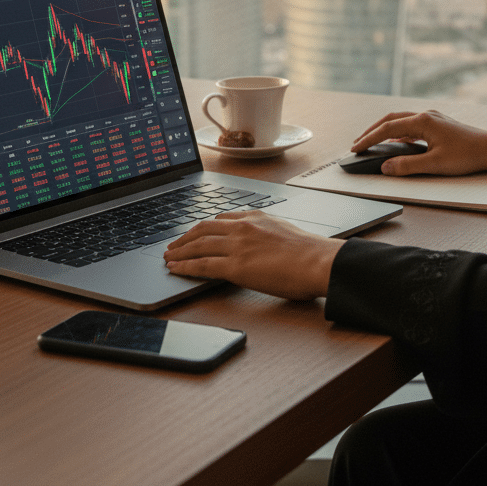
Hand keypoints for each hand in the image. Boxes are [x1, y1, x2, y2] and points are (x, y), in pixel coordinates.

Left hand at [162, 210, 344, 299]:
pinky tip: (175, 269)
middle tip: (174, 245)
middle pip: (204, 229)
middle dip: (185, 237)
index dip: (203, 227)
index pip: (221, 219)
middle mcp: (243, 227)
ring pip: (199, 245)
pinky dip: (185, 266)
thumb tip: (260, 244)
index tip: (194, 232)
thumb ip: (266, 233)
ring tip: (169, 256)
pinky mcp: (236, 266)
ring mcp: (238, 246)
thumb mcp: (283, 231)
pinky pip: (203, 265)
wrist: (317, 261)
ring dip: (180, 251)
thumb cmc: (309, 252)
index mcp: (255, 217)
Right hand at [352, 110, 486, 176]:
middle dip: (371, 131)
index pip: (387, 128)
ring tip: (371, 141)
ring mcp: (432, 118)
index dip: (369, 139)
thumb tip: (386, 167)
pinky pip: (410, 125)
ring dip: (384, 130)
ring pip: (400, 121)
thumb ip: (408, 166)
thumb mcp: (435, 164)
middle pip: (390, 120)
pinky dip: (397, 132)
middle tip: (356, 143)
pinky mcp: (437, 124)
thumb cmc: (468, 155)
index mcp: (422, 121)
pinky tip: (395, 142)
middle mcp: (425, 115)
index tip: (355, 148)